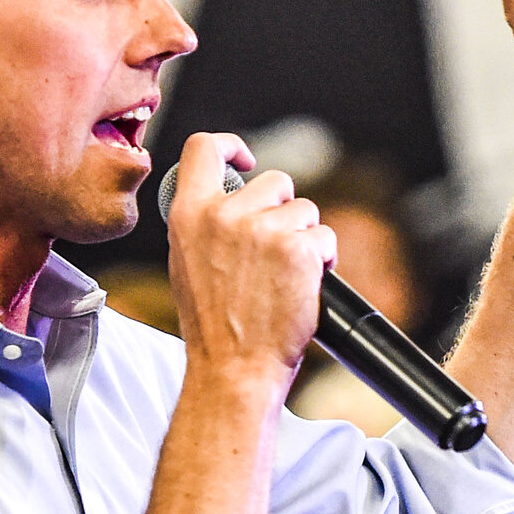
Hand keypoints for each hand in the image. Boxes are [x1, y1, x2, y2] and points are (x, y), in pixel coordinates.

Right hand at [165, 131, 336, 391]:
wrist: (233, 367)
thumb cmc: (213, 325)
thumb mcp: (187, 263)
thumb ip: (206, 223)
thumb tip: (233, 200)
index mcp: (189, 215)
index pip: (204, 148)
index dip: (232, 146)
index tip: (247, 161)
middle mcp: (224, 215)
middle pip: (275, 181)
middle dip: (284, 210)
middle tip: (275, 251)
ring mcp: (262, 229)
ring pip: (305, 210)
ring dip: (305, 238)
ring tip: (287, 276)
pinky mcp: (298, 248)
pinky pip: (326, 237)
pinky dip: (324, 260)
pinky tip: (304, 286)